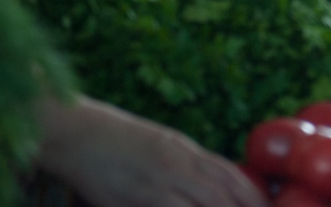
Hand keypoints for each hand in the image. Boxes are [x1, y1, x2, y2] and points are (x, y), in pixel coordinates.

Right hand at [38, 97, 267, 206]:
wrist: (77, 132)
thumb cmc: (117, 140)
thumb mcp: (161, 145)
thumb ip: (187, 164)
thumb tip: (212, 185)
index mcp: (186, 150)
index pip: (231, 174)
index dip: (253, 194)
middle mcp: (178, 164)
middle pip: (224, 192)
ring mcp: (157, 182)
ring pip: (205, 203)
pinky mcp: (133, 198)